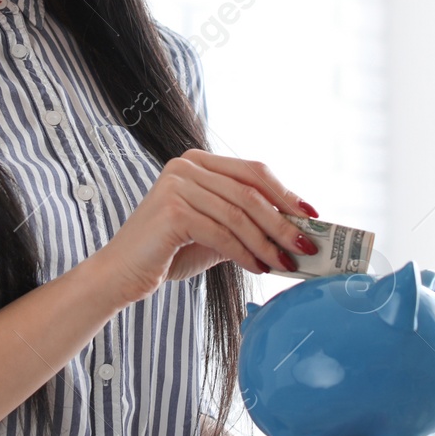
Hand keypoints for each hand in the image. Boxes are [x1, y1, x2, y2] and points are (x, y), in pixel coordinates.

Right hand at [93, 148, 317, 304]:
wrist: (122, 274)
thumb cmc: (169, 253)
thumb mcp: (215, 232)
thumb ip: (247, 224)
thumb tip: (295, 230)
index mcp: (198, 162)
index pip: (253, 171)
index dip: (286, 192)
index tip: (312, 215)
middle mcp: (186, 166)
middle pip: (250, 192)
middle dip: (283, 222)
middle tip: (307, 245)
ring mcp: (177, 185)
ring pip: (239, 214)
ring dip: (268, 242)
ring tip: (286, 263)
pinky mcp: (172, 210)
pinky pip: (221, 232)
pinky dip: (245, 252)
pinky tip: (258, 268)